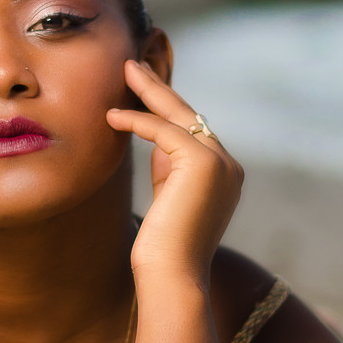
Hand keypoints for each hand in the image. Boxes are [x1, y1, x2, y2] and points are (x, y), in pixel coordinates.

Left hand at [107, 60, 242, 280]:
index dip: (166, 109)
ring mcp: (221, 163)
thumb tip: (154, 138)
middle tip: (133, 65)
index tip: (141, 89)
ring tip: (125, 71)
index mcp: (224, 175)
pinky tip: (113, 117)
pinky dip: (138, 121)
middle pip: (190, 116)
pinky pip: (165, 131)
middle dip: (160, 89)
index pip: (193, 131)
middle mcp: (229, 166)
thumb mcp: (168, 197)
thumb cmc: (162, 249)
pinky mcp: (204, 163)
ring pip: (180, 115)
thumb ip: (167, 166)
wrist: (172, 276)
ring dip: (150, 92)